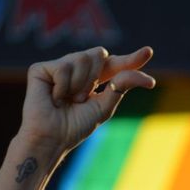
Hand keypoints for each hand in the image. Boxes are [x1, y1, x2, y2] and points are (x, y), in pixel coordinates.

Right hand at [16, 46, 155, 162]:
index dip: (132, 59)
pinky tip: (55, 98)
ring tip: (69, 100)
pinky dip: (63, 87)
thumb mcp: (105, 107)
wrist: (52, 138)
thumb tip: (145, 77)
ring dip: (80, 85)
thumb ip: (122, 87)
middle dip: (96, 76)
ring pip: (82, 57)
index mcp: (93, 80)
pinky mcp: (41, 69)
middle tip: (82, 98)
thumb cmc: (76, 126)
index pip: (116, 64)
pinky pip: (64, 67)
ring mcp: (59, 67)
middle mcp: (77, 70)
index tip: (148, 52)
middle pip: (100, 53)